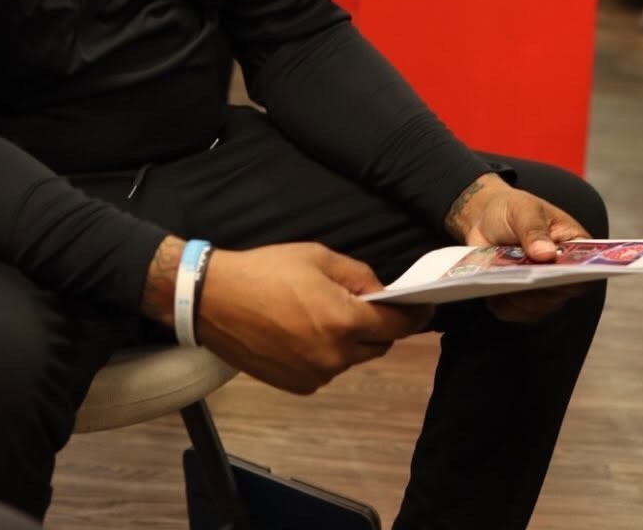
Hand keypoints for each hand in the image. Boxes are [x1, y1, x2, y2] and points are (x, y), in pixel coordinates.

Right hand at [195, 242, 432, 393]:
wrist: (214, 301)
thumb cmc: (266, 271)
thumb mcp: (316, 257)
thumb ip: (356, 275)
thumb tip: (380, 291)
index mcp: (343, 320)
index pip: (396, 324)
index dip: (415, 315)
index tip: (427, 307)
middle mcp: (335, 355)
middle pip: (378, 344)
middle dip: (378, 324)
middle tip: (363, 301)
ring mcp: (316, 374)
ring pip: (352, 358)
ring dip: (350, 339)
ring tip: (322, 313)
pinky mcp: (299, 386)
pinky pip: (328, 368)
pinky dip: (327, 352)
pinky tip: (303, 331)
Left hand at [445, 175, 589, 323]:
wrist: (485, 218)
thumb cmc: (513, 210)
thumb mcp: (523, 209)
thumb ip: (534, 228)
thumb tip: (547, 254)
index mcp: (574, 247)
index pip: (584, 269)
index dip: (574, 276)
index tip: (558, 276)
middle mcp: (563, 275)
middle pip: (559, 294)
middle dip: (539, 289)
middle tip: (522, 279)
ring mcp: (542, 292)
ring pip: (535, 307)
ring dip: (517, 296)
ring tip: (501, 280)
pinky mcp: (519, 301)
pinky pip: (512, 312)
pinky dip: (500, 302)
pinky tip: (489, 288)